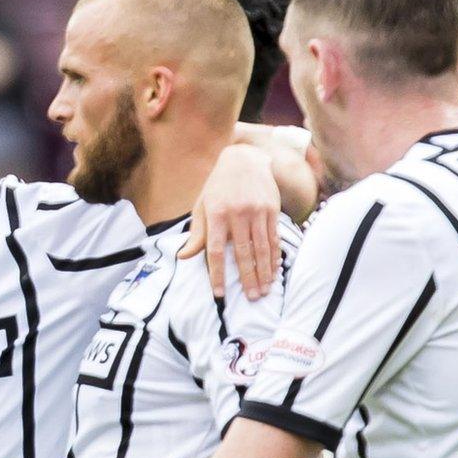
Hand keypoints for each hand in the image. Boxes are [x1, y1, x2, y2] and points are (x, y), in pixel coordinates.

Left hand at [181, 144, 279, 299]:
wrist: (244, 159)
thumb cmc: (218, 187)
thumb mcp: (202, 206)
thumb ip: (196, 233)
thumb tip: (183, 257)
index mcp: (217, 214)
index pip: (216, 250)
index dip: (217, 273)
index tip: (219, 293)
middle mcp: (238, 214)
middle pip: (243, 253)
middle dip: (247, 278)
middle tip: (251, 298)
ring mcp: (257, 212)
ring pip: (262, 248)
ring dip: (264, 272)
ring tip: (264, 290)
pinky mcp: (272, 210)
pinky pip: (274, 238)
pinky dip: (274, 257)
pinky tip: (274, 271)